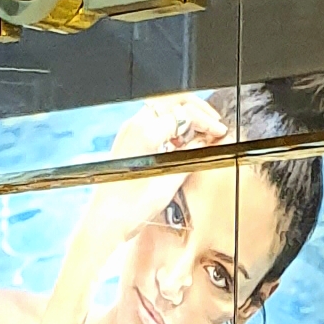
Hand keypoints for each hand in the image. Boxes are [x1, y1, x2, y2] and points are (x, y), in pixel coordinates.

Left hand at [72, 93, 230, 265]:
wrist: (104, 222)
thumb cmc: (129, 209)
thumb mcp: (168, 184)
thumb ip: (190, 158)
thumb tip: (206, 144)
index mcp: (145, 133)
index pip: (185, 114)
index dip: (207, 121)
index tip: (219, 132)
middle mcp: (134, 127)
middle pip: (172, 101)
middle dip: (197, 109)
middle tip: (213, 123)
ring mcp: (128, 132)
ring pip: (162, 109)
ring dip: (184, 117)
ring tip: (201, 135)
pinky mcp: (126, 140)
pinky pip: (152, 122)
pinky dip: (171, 126)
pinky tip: (181, 143)